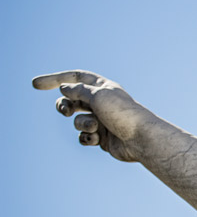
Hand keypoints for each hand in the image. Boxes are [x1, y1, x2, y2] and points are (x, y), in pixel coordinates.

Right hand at [33, 70, 147, 161]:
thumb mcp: (98, 96)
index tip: (35, 84)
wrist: (140, 139)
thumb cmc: (122, 114)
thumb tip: (64, 87)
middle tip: (65, 111)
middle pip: (71, 101)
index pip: (75, 77)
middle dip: (64, 106)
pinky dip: (87, 138)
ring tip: (96, 127)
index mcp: (102, 88)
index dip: (55, 79)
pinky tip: (98, 139)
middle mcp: (101, 102)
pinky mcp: (101, 137)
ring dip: (83, 124)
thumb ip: (78, 91)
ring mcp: (101, 120)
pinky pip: (83, 137)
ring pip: (77, 121)